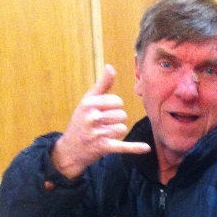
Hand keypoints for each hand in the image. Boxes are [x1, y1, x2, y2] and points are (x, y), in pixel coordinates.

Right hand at [51, 65, 150, 179]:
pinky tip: (146, 148)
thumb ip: (102, 85)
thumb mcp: (87, 101)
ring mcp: (98, 133)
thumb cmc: (81, 121)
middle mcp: (92, 117)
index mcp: (89, 103)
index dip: (115, 106)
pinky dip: (135, 148)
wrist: (70, 149)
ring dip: (117, 132)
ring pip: (122, 128)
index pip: (117, 101)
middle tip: (104, 124)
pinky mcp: (104, 147)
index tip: (106, 111)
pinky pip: (124, 146)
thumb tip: (110, 67)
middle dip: (117, 120)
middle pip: (122, 115)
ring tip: (105, 133)